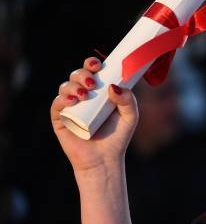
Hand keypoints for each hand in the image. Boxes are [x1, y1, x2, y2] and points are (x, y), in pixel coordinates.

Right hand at [50, 57, 138, 180]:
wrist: (104, 159)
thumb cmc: (118, 137)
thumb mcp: (130, 117)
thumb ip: (128, 100)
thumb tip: (112, 86)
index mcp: (99, 91)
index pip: (93, 71)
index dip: (92, 63)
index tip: (98, 64)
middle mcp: (83, 96)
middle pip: (77, 75)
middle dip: (82, 73)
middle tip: (92, 82)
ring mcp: (70, 106)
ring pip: (65, 86)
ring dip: (73, 85)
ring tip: (84, 94)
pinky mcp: (60, 119)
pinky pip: (57, 104)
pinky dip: (62, 99)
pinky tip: (72, 100)